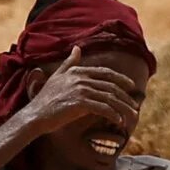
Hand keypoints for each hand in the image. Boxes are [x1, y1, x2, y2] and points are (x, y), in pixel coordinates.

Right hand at [20, 46, 140, 132]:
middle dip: (125, 97)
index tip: (131, 87)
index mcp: (77, 71)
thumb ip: (70, 63)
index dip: (121, 79)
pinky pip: (103, 109)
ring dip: (123, 108)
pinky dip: (113, 115)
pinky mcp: (80, 103)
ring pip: (110, 98)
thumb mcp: (58, 77)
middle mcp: (80, 78)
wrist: (35, 116)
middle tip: (135, 106)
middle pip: (111, 86)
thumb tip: (77, 48)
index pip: (106, 73)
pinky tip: (118, 121)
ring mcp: (80, 90)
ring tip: (130, 116)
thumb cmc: (46, 99)